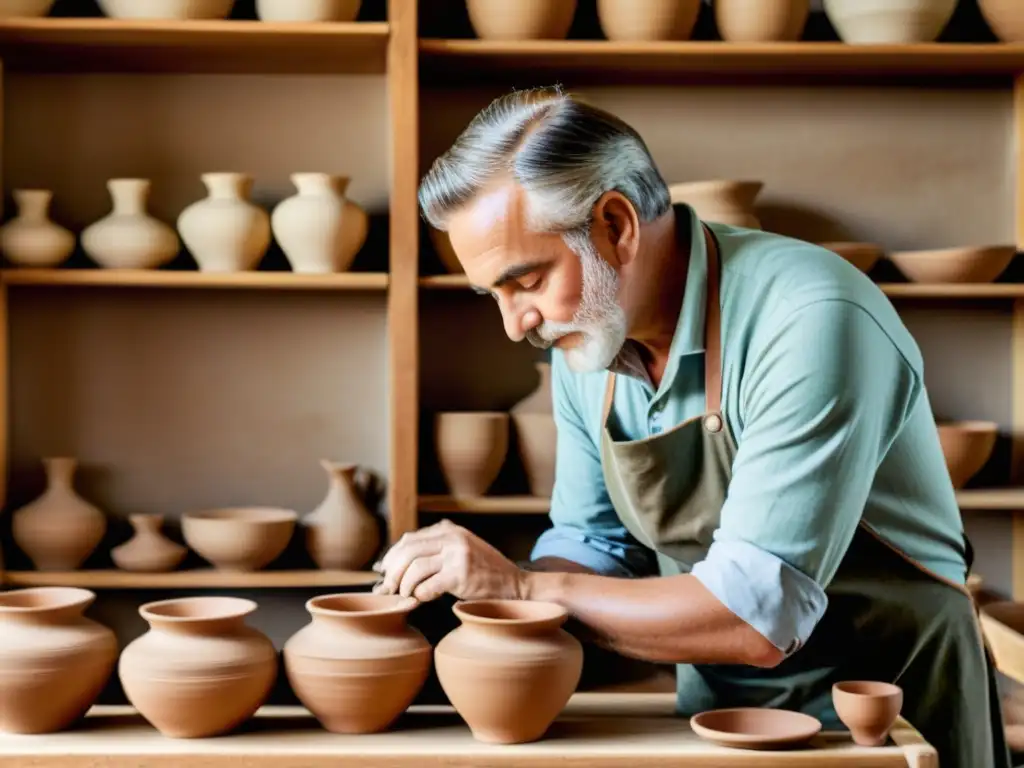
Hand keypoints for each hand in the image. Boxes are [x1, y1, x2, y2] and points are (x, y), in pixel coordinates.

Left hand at [371, 519, 524, 601]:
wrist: (515, 584)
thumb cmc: (484, 572)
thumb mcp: (461, 549)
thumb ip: (436, 548)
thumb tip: (396, 557)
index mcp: (450, 530)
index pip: (409, 539)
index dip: (392, 556)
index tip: (385, 571)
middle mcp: (453, 538)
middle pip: (408, 551)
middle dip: (392, 571)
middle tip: (387, 587)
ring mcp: (458, 556)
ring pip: (415, 568)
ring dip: (404, 585)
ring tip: (405, 595)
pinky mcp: (461, 575)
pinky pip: (428, 586)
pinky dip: (419, 594)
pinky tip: (420, 599)